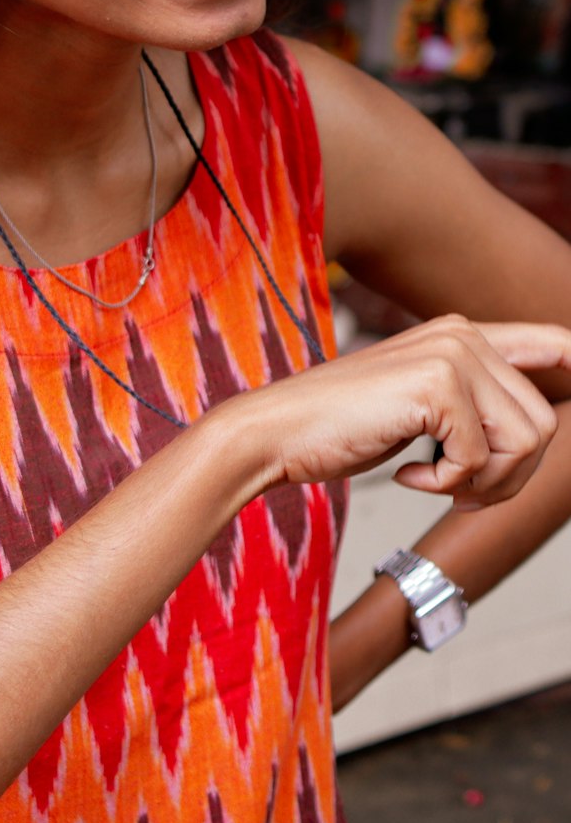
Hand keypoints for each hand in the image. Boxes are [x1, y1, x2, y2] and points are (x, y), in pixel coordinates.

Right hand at [255, 316, 568, 507]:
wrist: (278, 432)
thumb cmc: (340, 426)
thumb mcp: (418, 407)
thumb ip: (471, 402)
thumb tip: (538, 421)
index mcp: (459, 334)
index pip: (550, 341)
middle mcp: (461, 334)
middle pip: (542, 423)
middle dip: (508, 475)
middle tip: (457, 487)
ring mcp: (451, 354)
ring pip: (524, 443)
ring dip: (482, 484)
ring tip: (433, 480)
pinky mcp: (437, 385)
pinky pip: (478, 461)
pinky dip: (445, 486)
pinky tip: (407, 474)